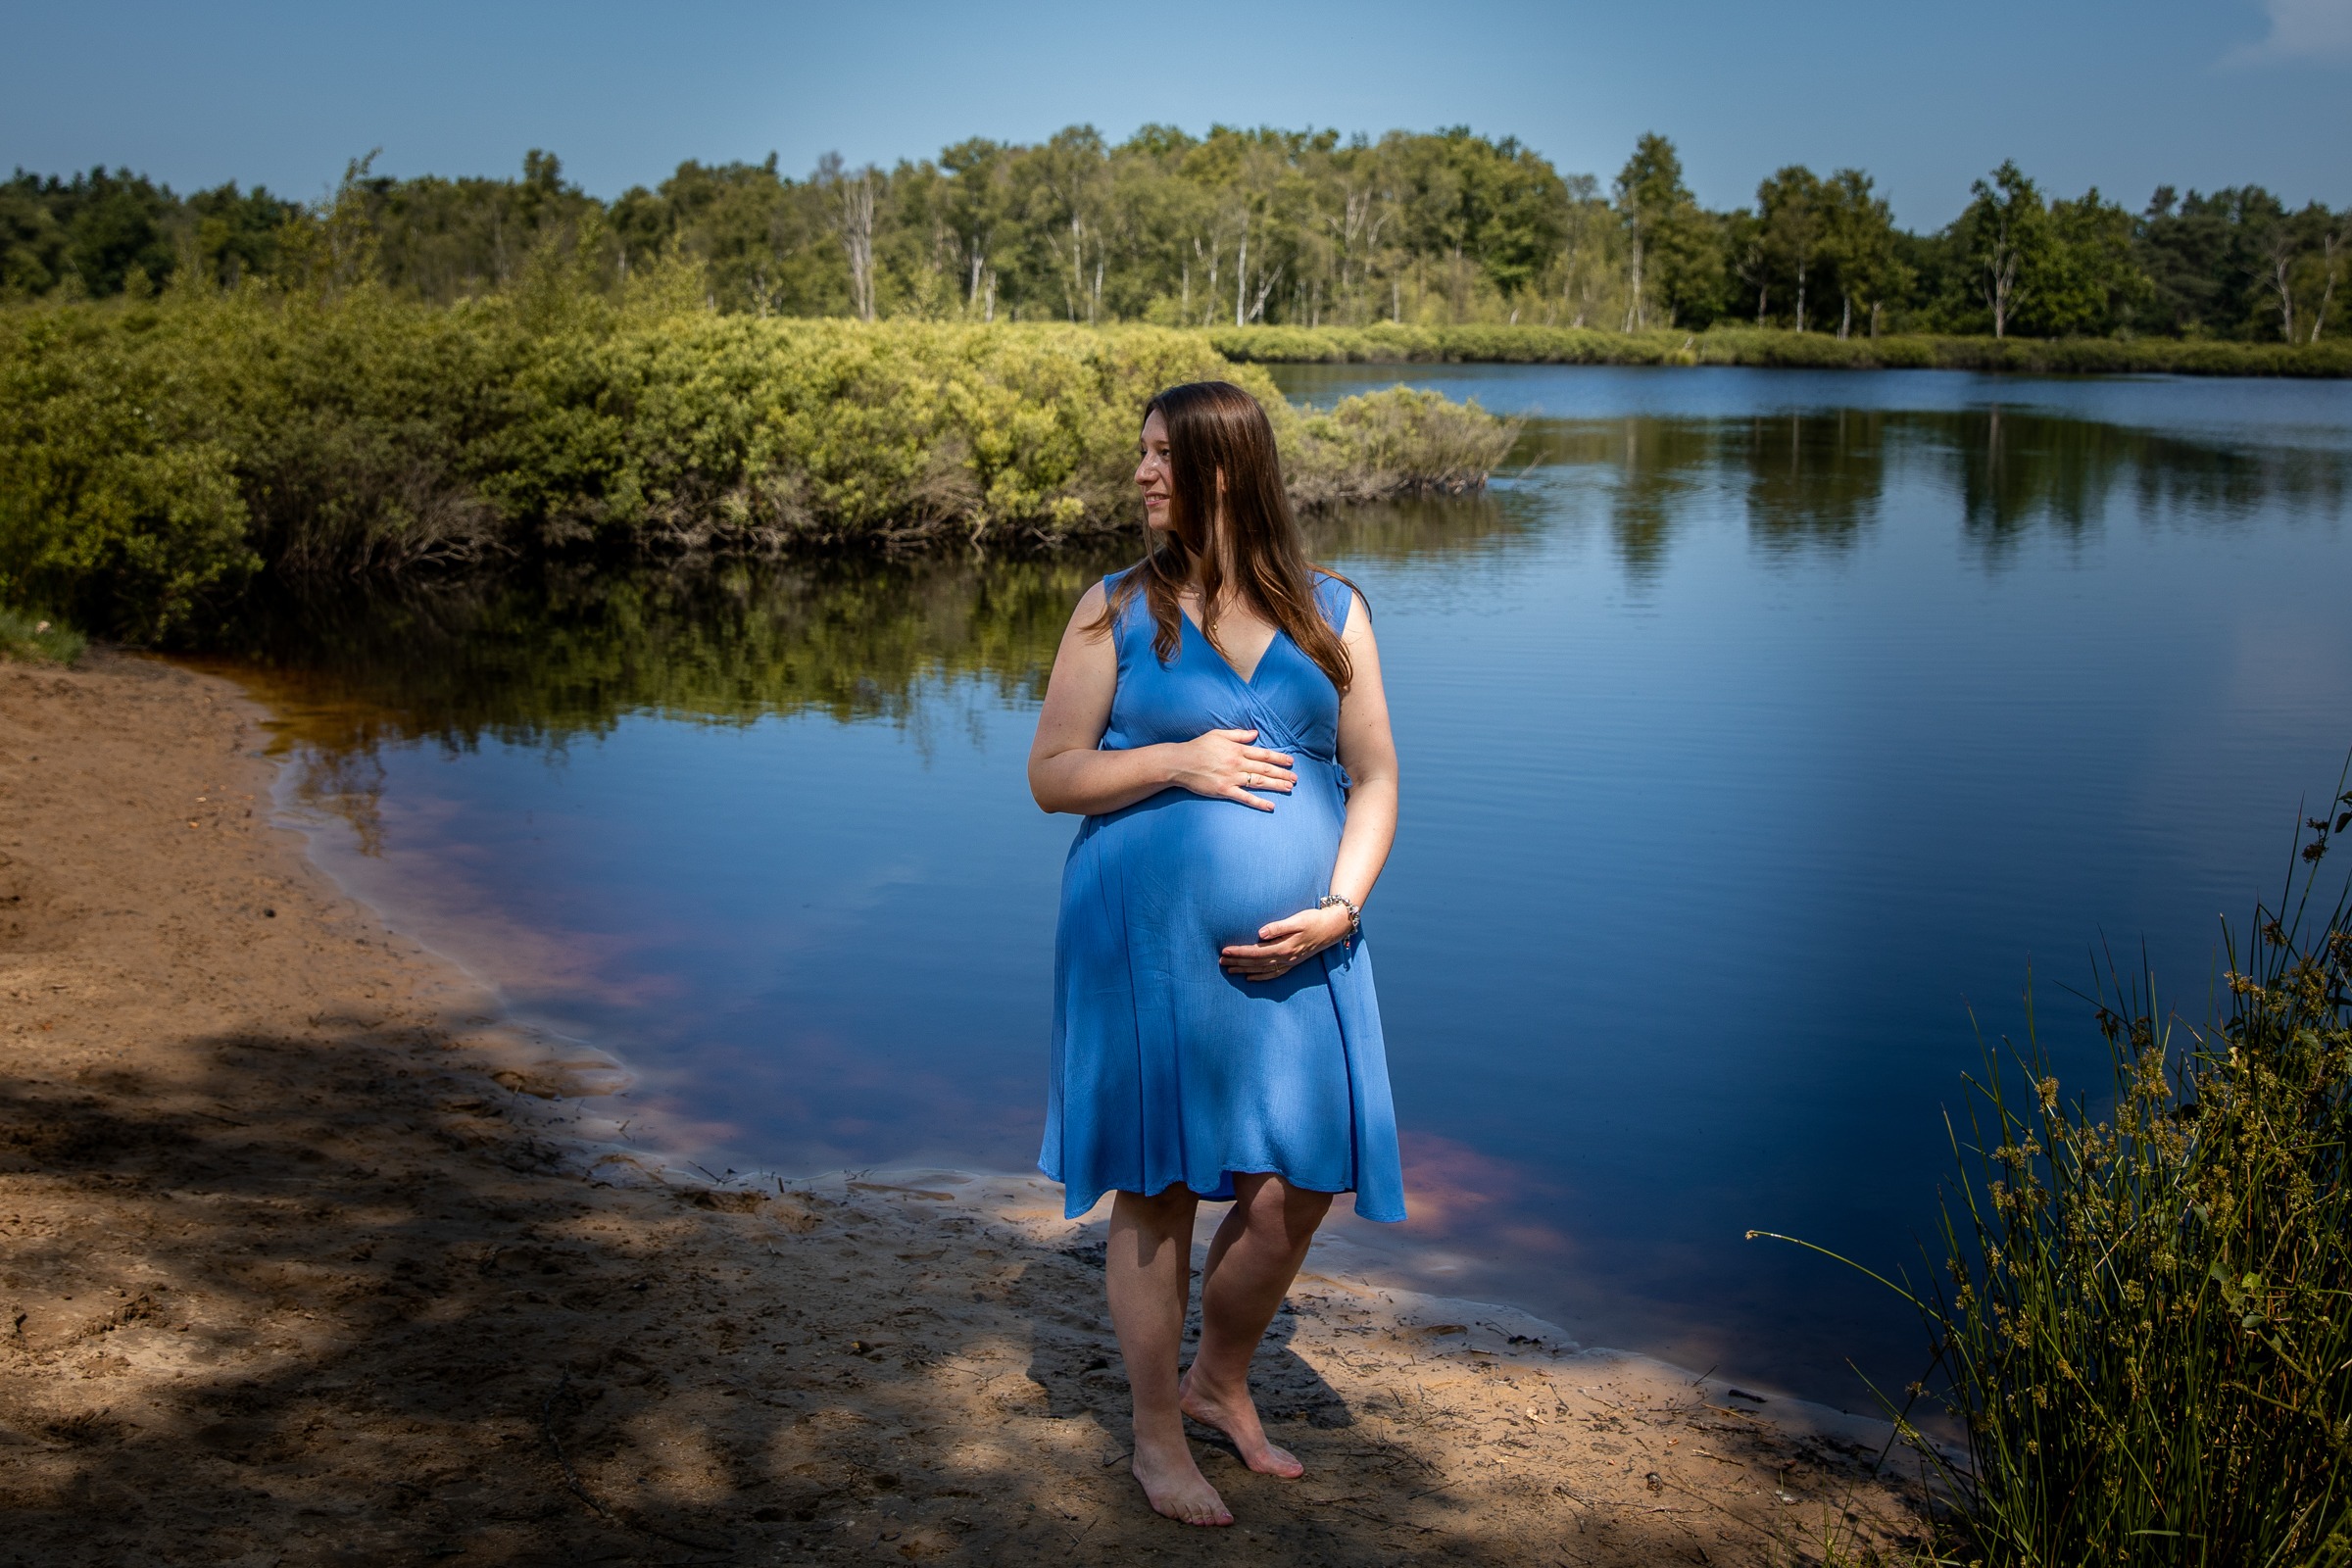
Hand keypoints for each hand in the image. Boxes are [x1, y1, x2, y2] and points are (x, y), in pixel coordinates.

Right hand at [1169, 728, 1295, 812]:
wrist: (1180, 762)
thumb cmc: (1198, 747)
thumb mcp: (1219, 735)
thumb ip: (1239, 735)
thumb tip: (1256, 733)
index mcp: (1237, 750)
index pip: (1263, 754)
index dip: (1279, 758)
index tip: (1291, 762)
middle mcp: (1237, 763)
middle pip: (1265, 769)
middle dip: (1282, 774)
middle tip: (1296, 779)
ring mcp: (1232, 778)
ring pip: (1259, 782)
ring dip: (1276, 785)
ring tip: (1289, 788)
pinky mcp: (1225, 790)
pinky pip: (1245, 797)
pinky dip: (1259, 802)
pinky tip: (1271, 806)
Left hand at [1220, 904, 1352, 981]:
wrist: (1332, 928)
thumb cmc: (1313, 920)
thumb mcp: (1297, 920)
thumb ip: (1278, 927)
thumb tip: (1260, 933)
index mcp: (1284, 947)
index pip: (1256, 952)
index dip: (1239, 952)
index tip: (1225, 951)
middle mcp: (1285, 958)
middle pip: (1256, 963)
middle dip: (1237, 962)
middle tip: (1221, 962)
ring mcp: (1289, 963)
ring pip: (1262, 970)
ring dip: (1245, 970)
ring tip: (1229, 970)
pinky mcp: (1292, 963)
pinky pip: (1273, 974)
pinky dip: (1261, 977)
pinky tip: (1250, 978)